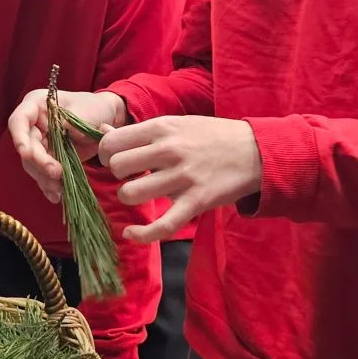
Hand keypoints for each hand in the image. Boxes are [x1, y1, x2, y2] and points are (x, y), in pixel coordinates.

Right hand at [8, 89, 126, 202]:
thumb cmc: (94, 107)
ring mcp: (39, 143)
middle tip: (56, 173)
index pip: (19, 121)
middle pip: (26, 146)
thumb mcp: (87, 110)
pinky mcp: (48, 158)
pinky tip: (57, 196)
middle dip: (39, 162)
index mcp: (37, 105)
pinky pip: (43, 174)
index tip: (25, 152)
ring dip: (44, 178)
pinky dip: (49, 186)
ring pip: (32, 164)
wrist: (105, 119)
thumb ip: (73, 120)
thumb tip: (62, 129)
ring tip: (59, 189)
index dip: (19, 137)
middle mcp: (33, 124)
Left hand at [100, 116, 261, 242]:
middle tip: (132, 177)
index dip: (107, 155)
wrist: (255, 151)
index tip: (117, 161)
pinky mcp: (195, 202)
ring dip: (130, 198)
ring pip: (130, 195)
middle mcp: (169, 150)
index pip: (112, 143)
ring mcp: (182, 177)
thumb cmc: (212, 135)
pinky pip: (160, 226)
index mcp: (162, 128)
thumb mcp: (178, 124)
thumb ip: (141, 132)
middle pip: (117, 168)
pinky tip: (132, 234)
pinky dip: (140, 235)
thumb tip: (102, 132)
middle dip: (118, 176)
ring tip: (143, 194)